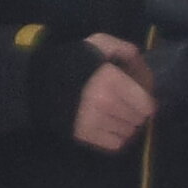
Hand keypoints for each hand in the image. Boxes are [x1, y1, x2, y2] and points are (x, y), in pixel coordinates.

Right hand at [73, 32, 156, 151]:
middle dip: (137, 112)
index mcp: (112, 81)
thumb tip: (143, 64)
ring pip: (128, 133)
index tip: (140, 96)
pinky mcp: (86, 136)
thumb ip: (125, 50)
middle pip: (139, 120)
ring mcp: (95, 123)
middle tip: (126, 103)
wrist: (40, 83)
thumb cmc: (74, 61)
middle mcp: (106, 104)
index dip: (147, 101)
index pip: (147, 106)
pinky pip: (115, 144)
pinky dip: (116, 137)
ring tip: (116, 113)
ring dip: (126, 124)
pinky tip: (108, 125)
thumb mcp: (99, 43)